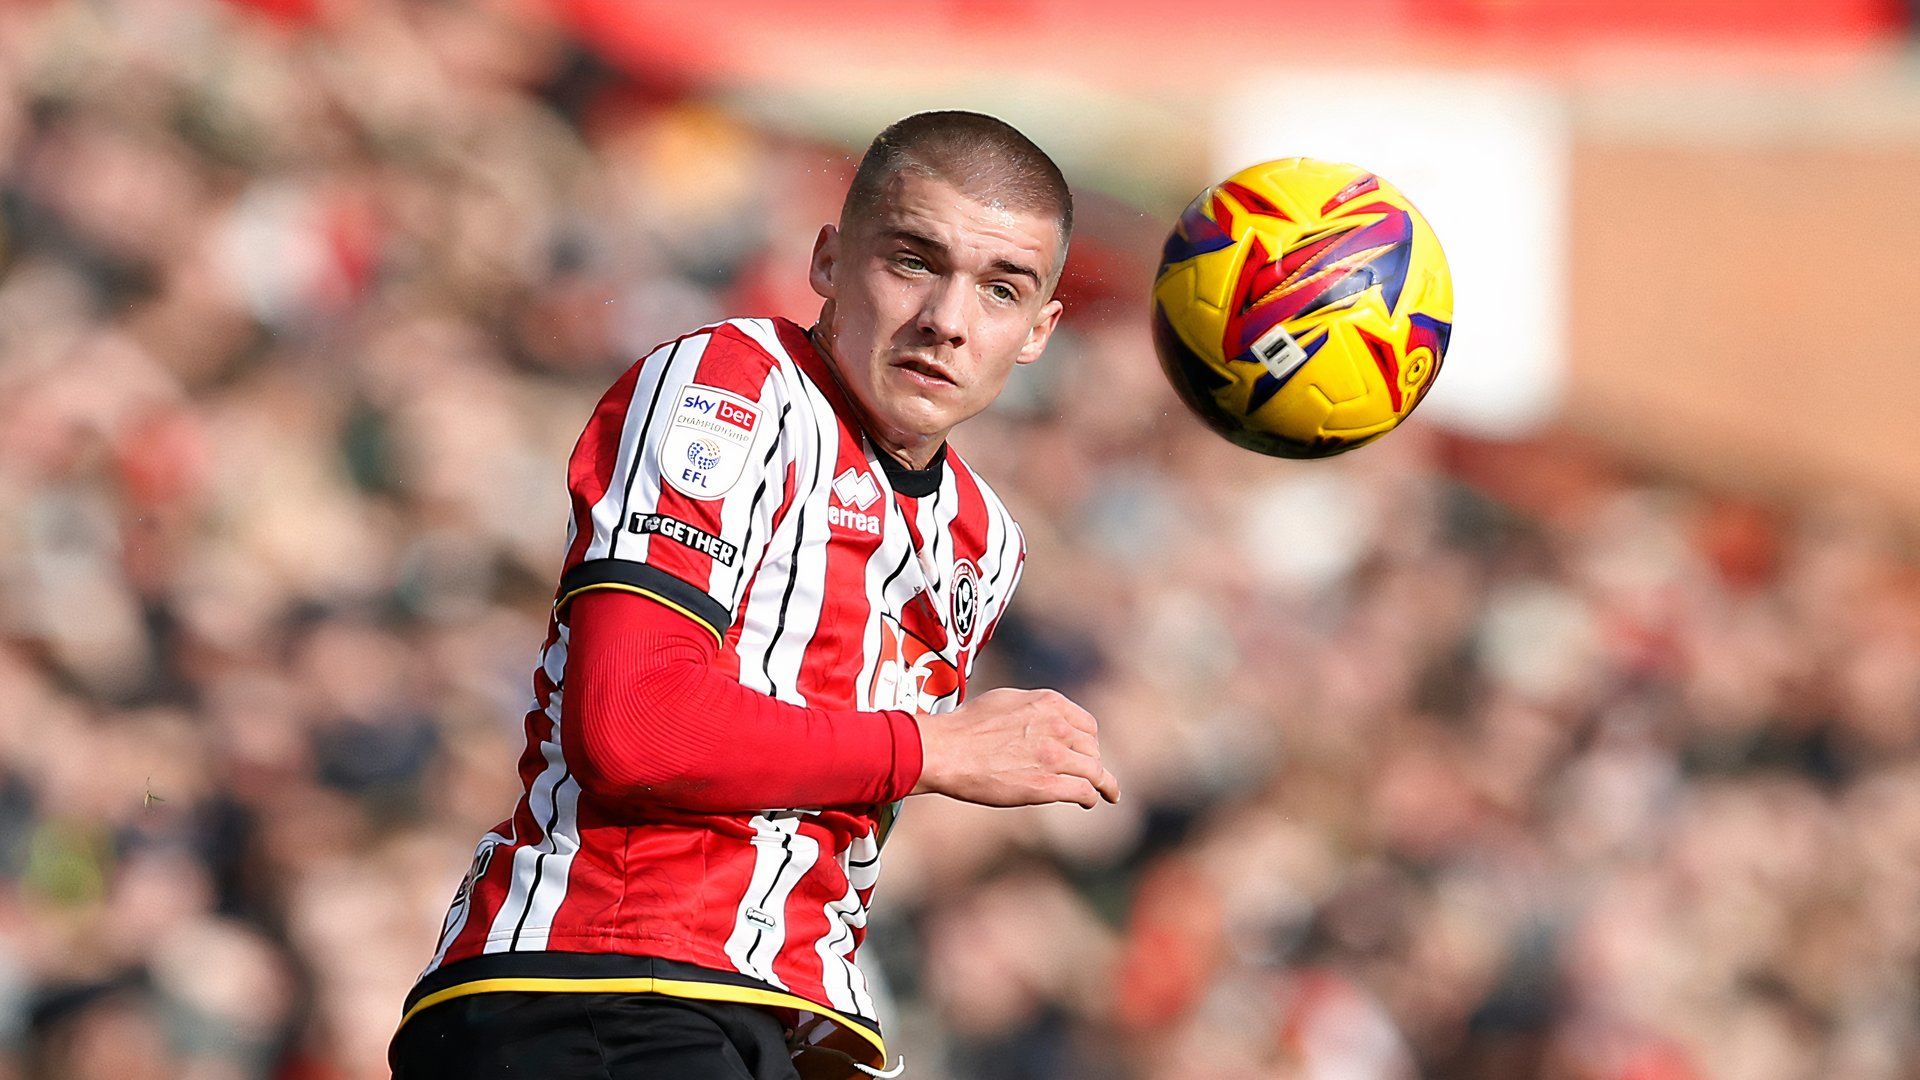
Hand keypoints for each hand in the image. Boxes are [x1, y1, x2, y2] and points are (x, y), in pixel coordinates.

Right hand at [910, 688, 1120, 809]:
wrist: (946, 750)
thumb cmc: (966, 727)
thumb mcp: (1006, 700)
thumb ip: (1033, 708)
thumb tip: (1044, 716)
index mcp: (1049, 704)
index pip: (1087, 726)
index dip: (1089, 742)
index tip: (1086, 753)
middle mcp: (1057, 727)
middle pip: (1092, 749)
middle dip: (1091, 763)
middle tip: (1090, 776)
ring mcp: (1054, 756)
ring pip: (1095, 771)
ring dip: (1103, 784)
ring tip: (1108, 794)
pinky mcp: (1046, 784)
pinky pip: (1084, 791)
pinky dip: (1091, 798)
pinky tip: (1089, 802)